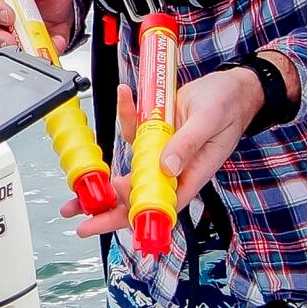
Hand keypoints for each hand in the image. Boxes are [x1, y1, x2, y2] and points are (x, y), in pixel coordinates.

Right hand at [0, 0, 73, 52]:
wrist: (65, 2)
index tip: (8, 15)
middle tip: (13, 40)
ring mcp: (11, 36)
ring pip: (3, 48)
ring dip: (17, 51)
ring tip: (32, 49)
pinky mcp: (28, 48)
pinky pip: (30, 57)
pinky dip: (44, 53)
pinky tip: (55, 44)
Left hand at [64, 67, 264, 240]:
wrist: (233, 86)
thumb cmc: (228, 105)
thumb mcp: (208, 120)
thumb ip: (188, 144)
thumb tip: (167, 168)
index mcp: (191, 173)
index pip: (159, 204)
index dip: (133, 216)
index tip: (109, 221)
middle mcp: (174, 168)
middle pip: (138, 195)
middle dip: (107, 209)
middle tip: (78, 217)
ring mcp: (162, 152)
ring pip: (129, 171)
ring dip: (103, 178)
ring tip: (74, 189)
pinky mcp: (155, 133)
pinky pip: (134, 131)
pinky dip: (125, 115)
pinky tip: (123, 96)